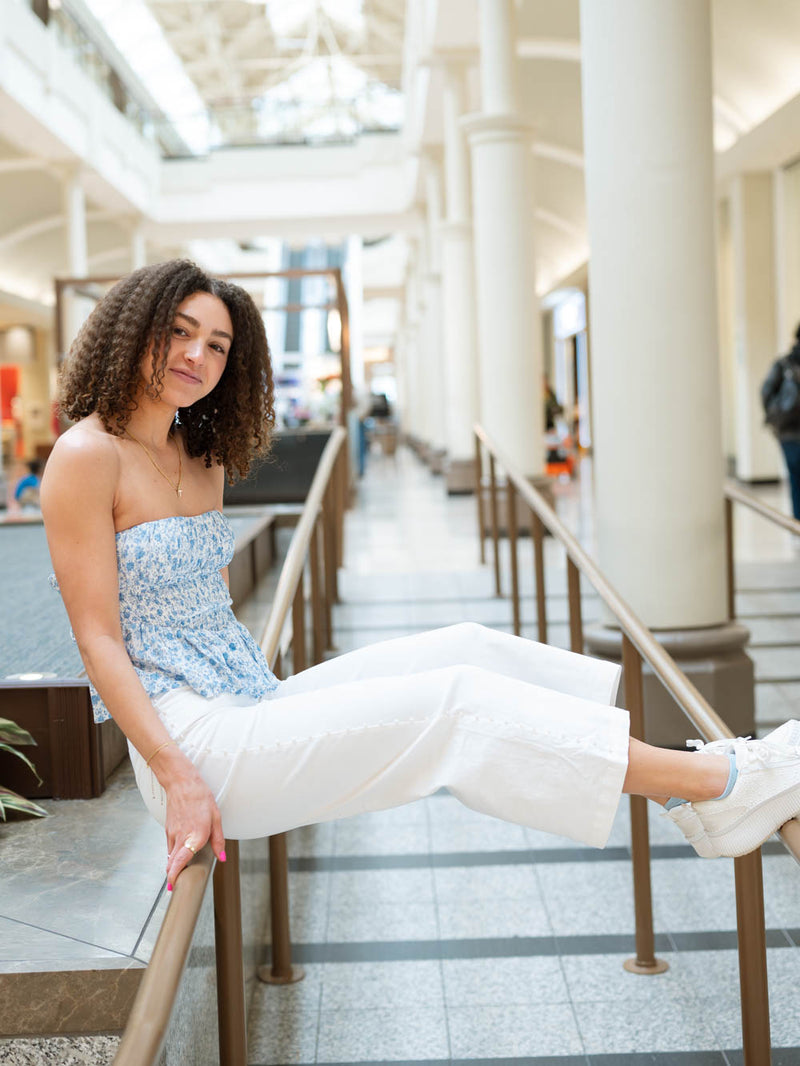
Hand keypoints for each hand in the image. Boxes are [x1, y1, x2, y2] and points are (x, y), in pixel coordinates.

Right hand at [163, 770, 225, 889]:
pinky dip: (173, 854)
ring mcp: (172, 833)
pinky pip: (170, 847)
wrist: (182, 783)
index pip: (180, 861)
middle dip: (173, 876)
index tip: (174, 887)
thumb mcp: (216, 818)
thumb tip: (222, 858)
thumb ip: (218, 840)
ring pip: (170, 856)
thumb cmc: (201, 798)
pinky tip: (179, 854)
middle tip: (177, 886)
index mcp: (195, 835)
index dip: (175, 876)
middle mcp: (181, 837)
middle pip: (172, 863)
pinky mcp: (167, 829)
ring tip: (180, 873)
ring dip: (173, 866)